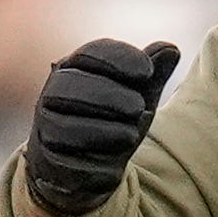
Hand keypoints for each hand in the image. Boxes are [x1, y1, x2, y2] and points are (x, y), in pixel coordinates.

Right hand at [25, 39, 178, 216]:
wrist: (86, 166)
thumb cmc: (112, 119)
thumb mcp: (137, 95)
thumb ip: (153, 74)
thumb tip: (171, 50)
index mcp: (74, 69)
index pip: (90, 54)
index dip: (118, 59)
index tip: (148, 72)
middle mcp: (52, 97)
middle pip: (68, 86)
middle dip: (106, 94)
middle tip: (139, 108)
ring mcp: (45, 131)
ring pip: (62, 127)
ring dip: (101, 130)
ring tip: (131, 136)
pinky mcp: (48, 165)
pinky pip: (63, 164)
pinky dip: (92, 165)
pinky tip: (115, 166)